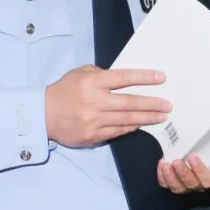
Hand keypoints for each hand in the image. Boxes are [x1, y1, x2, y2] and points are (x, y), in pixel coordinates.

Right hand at [45, 65, 169, 145]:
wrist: (42, 115)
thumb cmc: (64, 91)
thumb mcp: (80, 74)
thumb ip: (102, 74)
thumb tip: (125, 79)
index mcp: (92, 83)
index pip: (123, 78)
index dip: (144, 77)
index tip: (161, 77)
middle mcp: (94, 102)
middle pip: (129, 103)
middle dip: (152, 104)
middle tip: (168, 105)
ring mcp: (93, 121)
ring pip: (126, 120)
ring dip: (147, 118)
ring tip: (162, 116)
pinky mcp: (92, 136)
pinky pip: (117, 132)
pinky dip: (131, 128)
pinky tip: (142, 124)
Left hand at [157, 154, 209, 192]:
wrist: (194, 150)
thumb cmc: (206, 147)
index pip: (209, 179)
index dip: (200, 170)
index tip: (193, 158)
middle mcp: (199, 183)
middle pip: (192, 184)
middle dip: (183, 173)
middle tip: (176, 161)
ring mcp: (186, 185)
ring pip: (178, 187)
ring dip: (170, 176)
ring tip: (165, 164)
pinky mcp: (174, 183)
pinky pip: (166, 184)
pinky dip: (162, 176)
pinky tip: (161, 164)